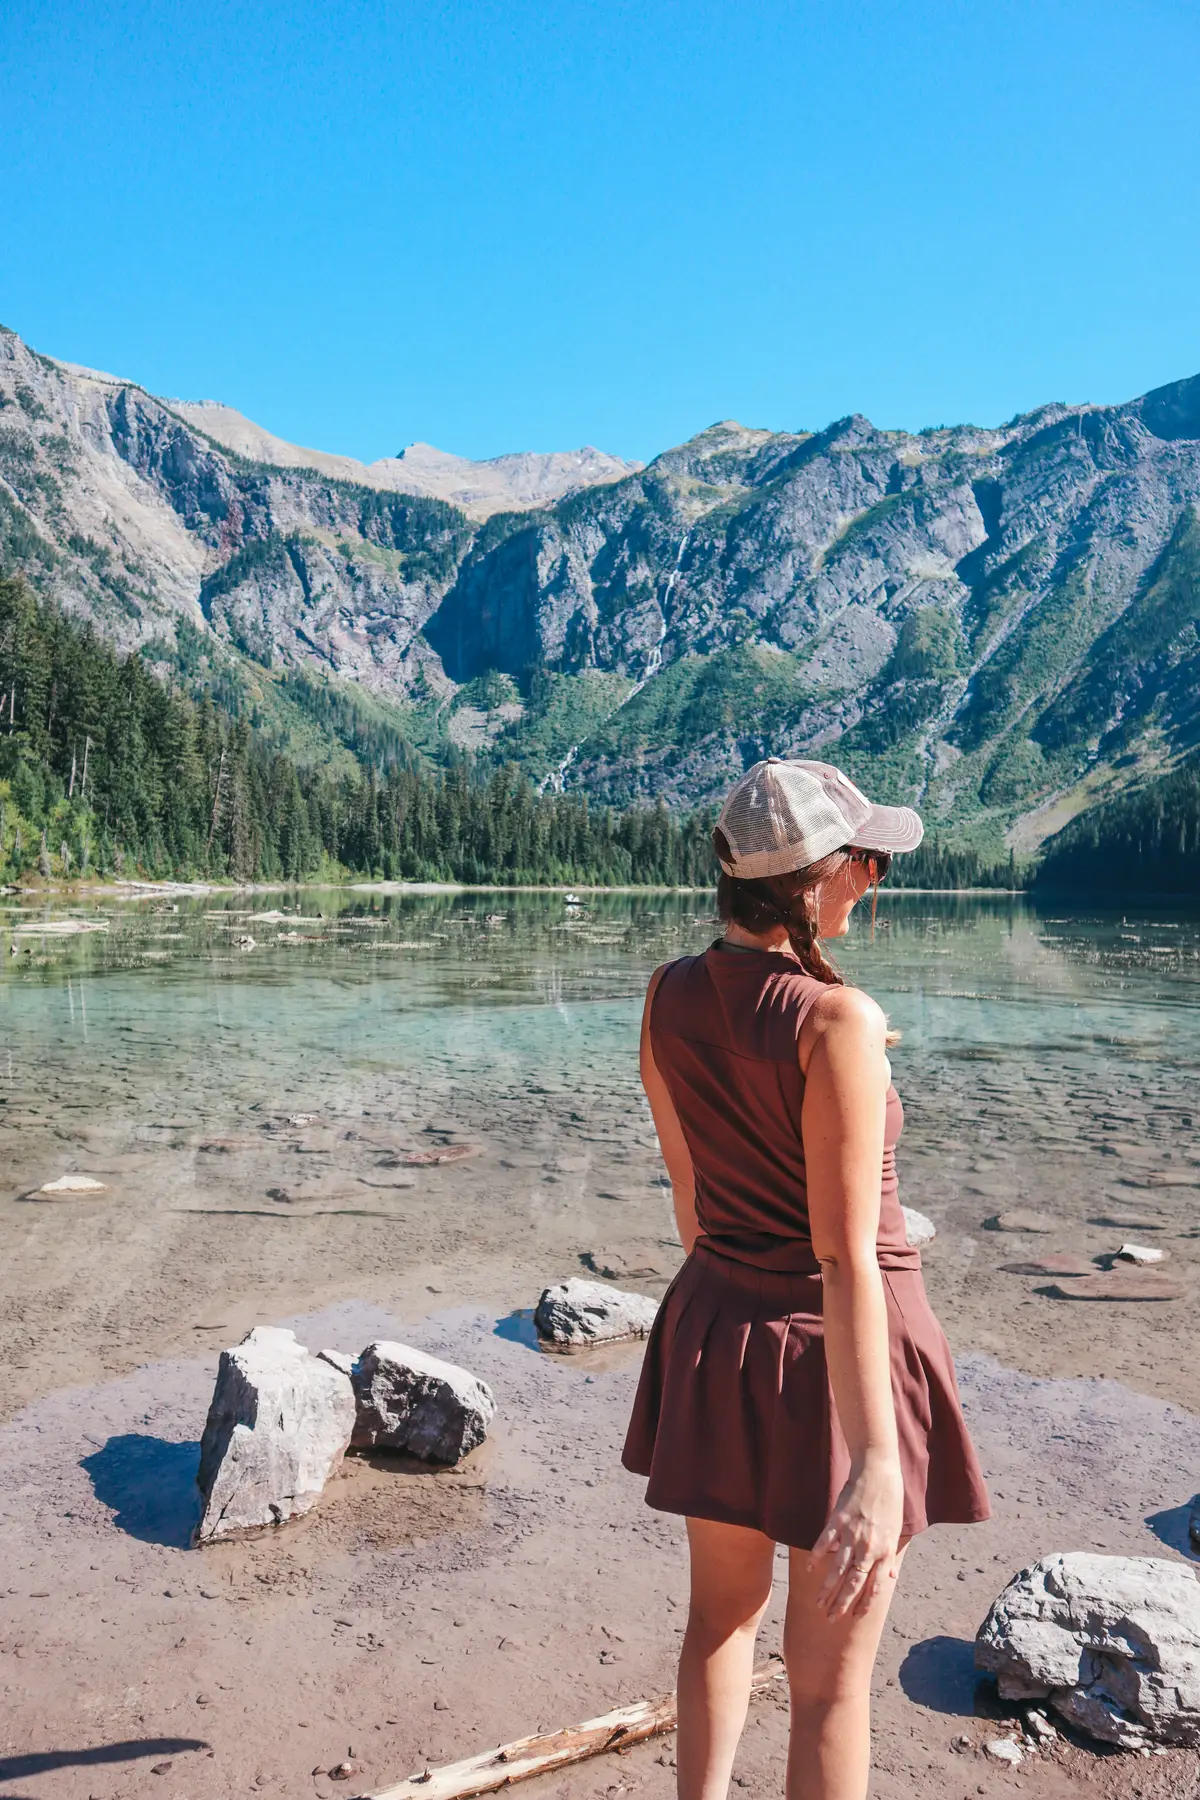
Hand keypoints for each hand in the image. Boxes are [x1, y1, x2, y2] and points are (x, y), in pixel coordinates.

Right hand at [808, 1456, 903, 1618]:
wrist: (878, 1471)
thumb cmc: (890, 1500)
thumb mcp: (896, 1531)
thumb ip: (890, 1556)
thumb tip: (891, 1577)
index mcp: (885, 1551)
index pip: (873, 1587)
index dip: (863, 1604)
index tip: (854, 1617)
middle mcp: (869, 1547)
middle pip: (854, 1583)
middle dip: (842, 1604)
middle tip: (831, 1619)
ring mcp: (852, 1534)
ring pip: (838, 1569)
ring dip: (827, 1589)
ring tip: (818, 1603)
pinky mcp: (838, 1520)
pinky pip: (825, 1543)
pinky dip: (817, 1557)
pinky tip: (811, 1569)